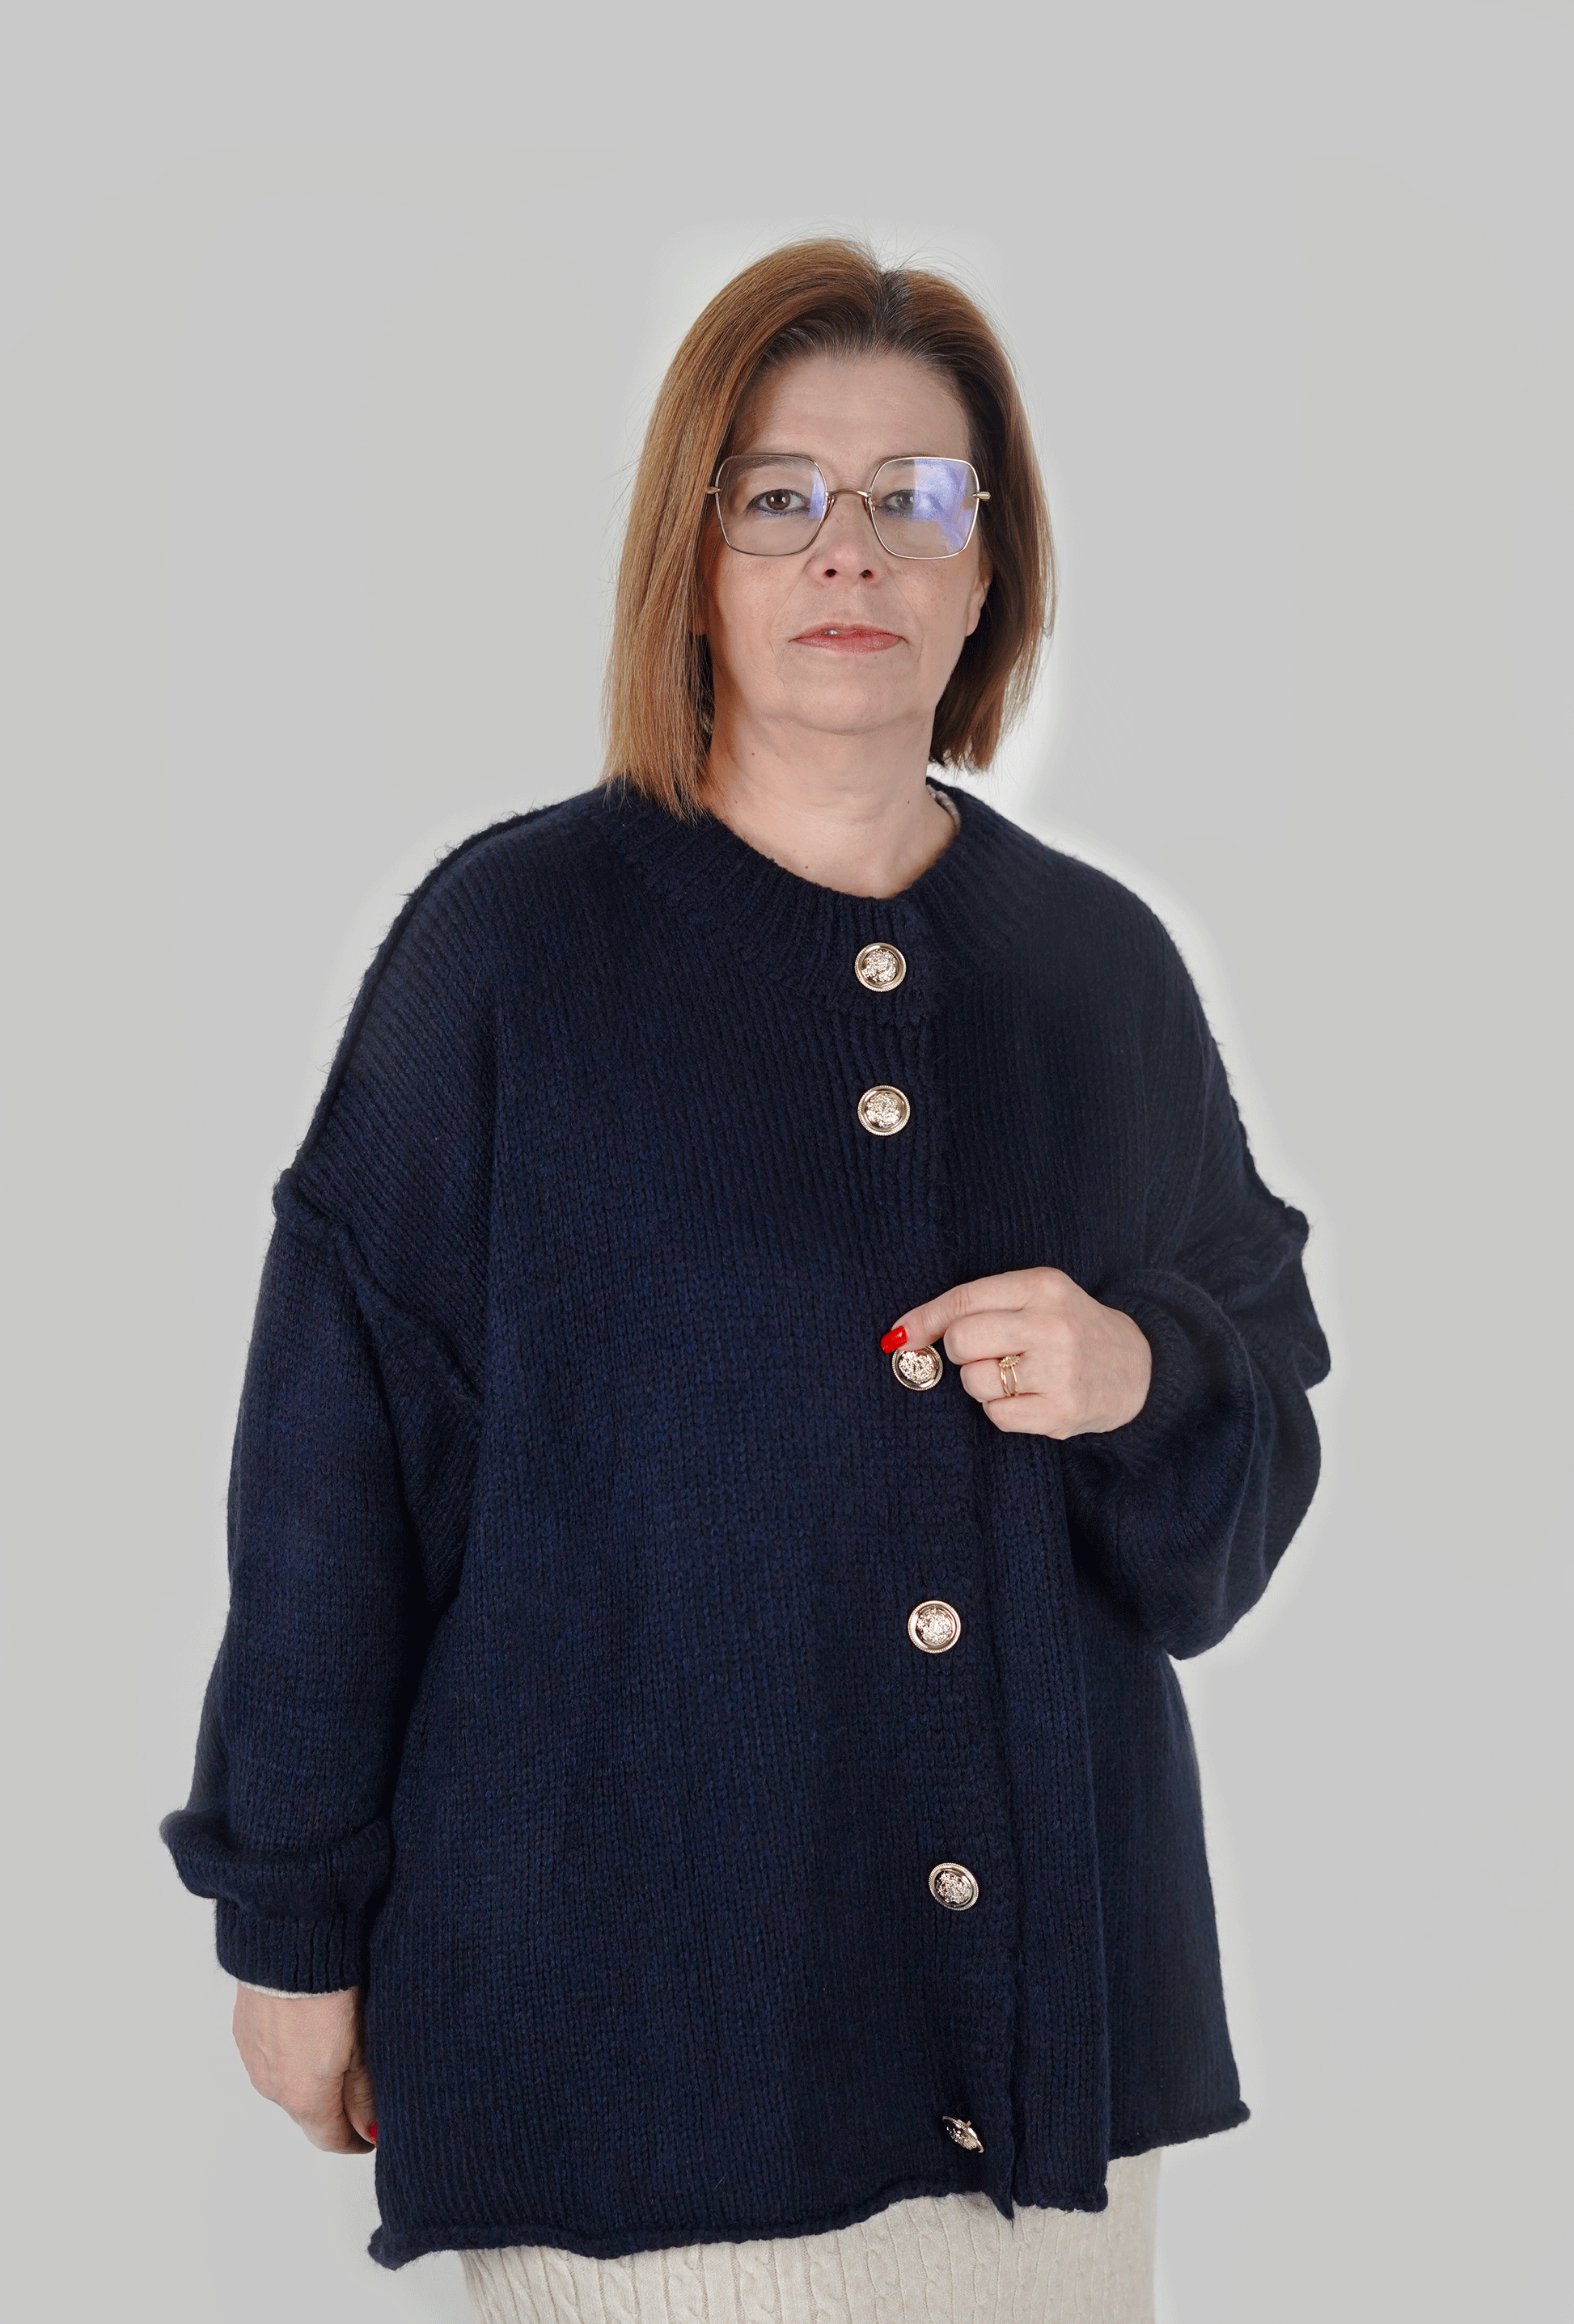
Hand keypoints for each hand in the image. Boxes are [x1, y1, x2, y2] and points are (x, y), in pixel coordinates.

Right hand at [232, 1984, 375, 2152]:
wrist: (288, 1944)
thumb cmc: (331, 1990)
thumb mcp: (362, 2045)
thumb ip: (363, 2094)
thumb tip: (369, 2130)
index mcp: (305, 2098)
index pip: (331, 2140)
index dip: (355, 2139)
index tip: (371, 2131)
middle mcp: (272, 2088)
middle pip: (308, 2113)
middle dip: (334, 2106)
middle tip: (360, 2081)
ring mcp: (254, 2060)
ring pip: (287, 2084)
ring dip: (309, 2077)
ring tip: (335, 2044)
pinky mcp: (243, 2033)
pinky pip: (269, 2056)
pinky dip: (289, 2052)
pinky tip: (307, 2025)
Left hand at [886, 1267, 1151, 1438]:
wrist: (1139, 1368)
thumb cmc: (1071, 1328)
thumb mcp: (1037, 1297)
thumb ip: (980, 1306)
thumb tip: (904, 1335)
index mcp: (1042, 1286)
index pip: (964, 1300)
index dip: (924, 1320)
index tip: (899, 1336)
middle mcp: (1052, 1324)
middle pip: (962, 1341)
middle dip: (961, 1352)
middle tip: (988, 1353)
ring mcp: (1059, 1370)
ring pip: (974, 1381)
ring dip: (983, 1383)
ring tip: (1017, 1375)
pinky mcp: (1061, 1412)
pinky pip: (996, 1415)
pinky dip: (1002, 1410)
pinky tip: (1030, 1397)